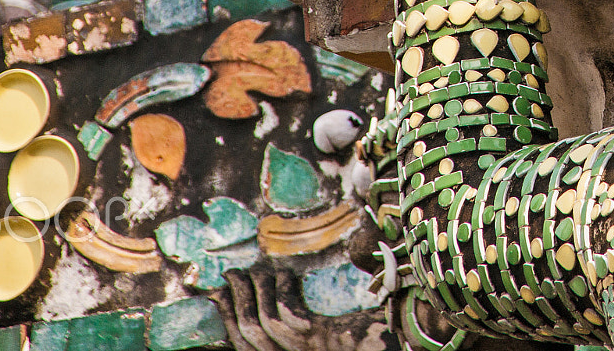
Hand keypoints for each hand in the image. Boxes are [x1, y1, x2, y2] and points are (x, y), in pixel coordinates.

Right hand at [218, 264, 388, 350]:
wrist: (398, 347)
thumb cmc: (370, 336)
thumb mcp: (329, 334)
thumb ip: (306, 320)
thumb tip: (286, 289)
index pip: (245, 345)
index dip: (228, 319)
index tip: (216, 295)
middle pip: (247, 334)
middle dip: (234, 302)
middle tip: (230, 275)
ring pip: (262, 324)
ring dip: (254, 293)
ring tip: (253, 270)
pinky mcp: (320, 340)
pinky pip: (289, 315)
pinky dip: (281, 291)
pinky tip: (284, 274)